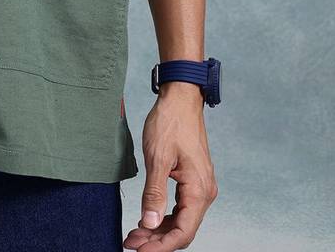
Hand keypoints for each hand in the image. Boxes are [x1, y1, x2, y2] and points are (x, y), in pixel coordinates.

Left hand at [123, 85, 217, 248]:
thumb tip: (150, 224)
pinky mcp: (193, 180)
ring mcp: (200, 186)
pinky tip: (147, 220)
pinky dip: (164, 217)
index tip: (139, 251)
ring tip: (135, 235)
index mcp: (199, 189)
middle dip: (157, 241)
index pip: (183, 232)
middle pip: (183, 230)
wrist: (180, 97)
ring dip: (159, 231)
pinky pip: (181, 208)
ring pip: (181, 221)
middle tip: (130, 243)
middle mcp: (204, 192)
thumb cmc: (170, 122)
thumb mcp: (157, 157)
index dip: (161, 247)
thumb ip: (154, 194)